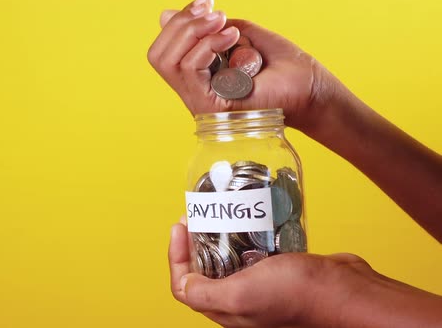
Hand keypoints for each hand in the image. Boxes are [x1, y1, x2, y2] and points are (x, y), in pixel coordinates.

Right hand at [147, 0, 342, 131]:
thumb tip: (164, 15)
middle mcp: (192, 92)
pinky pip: (190, 69)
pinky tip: (233, 38)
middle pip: (158, 56)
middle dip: (181, 24)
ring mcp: (200, 102)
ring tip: (227, 25)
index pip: (163, 51)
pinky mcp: (211, 105)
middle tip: (215, 13)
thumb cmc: (278, 64)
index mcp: (195, 78)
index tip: (206, 3)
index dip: (178, 21)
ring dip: (196, 32)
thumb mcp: (236, 34)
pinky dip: (208, 45)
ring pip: (170, 61)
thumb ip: (204, 28)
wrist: (307, 85)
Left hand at [169, 220, 441, 327]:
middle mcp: (241, 298)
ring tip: (222, 210)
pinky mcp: (280, 268)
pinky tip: (250, 216)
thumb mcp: (239, 296)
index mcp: (227, 309)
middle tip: (199, 213)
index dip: (176, 255)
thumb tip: (182, 282)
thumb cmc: (297, 296)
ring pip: (231, 254)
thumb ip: (203, 293)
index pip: (185, 285)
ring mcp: (261, 283)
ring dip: (223, 232)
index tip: (180, 225)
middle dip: (197, 239)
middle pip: (205, 267)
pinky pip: (256, 247)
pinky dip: (250, 231)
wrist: (344, 291)